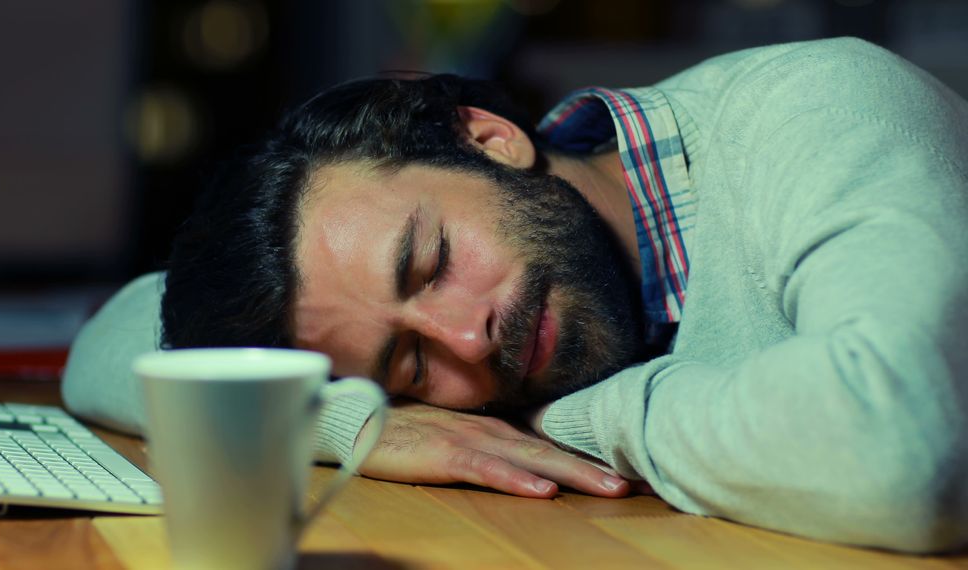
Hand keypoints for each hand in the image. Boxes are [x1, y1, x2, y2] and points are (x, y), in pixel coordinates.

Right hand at [354, 400, 630, 498]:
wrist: (355, 420)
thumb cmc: (403, 430)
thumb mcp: (454, 435)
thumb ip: (488, 445)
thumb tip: (527, 461)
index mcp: (494, 428)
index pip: (549, 445)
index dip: (587, 458)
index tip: (626, 473)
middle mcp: (490, 430)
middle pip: (550, 451)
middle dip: (593, 467)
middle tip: (635, 484)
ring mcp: (468, 440)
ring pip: (530, 459)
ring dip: (571, 473)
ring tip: (609, 487)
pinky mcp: (444, 454)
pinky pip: (486, 469)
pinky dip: (516, 480)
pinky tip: (542, 492)